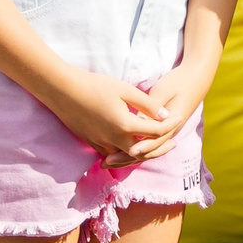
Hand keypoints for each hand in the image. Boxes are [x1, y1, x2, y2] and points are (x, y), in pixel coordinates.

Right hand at [42, 66, 174, 163]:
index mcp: (125, 125)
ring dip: (143, 154)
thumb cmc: (95, 85)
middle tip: (174, 143)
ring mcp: (101, 144)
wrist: (62, 91)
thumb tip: (165, 116)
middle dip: (161, 148)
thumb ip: (147, 105)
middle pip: (144, 152)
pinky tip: (132, 146)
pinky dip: (126, 154)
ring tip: (156, 147)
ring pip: (127, 157)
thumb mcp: (125, 90)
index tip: (179, 116)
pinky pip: (113, 154)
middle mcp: (114, 140)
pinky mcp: (91, 144)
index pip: (156, 131)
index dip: (170, 124)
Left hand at [117, 55, 217, 164]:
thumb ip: (152, 106)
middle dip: (127, 158)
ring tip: (106, 161)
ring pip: (145, 151)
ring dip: (126, 157)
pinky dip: (130, 150)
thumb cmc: (178, 82)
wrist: (195, 78)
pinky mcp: (159, 130)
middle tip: (106, 162)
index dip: (141, 147)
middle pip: (147, 151)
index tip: (127, 151)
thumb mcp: (164, 90)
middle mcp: (169, 132)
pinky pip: (145, 145)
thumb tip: (139, 120)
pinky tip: (114, 151)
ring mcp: (165, 133)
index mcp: (172, 123)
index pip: (155, 140)